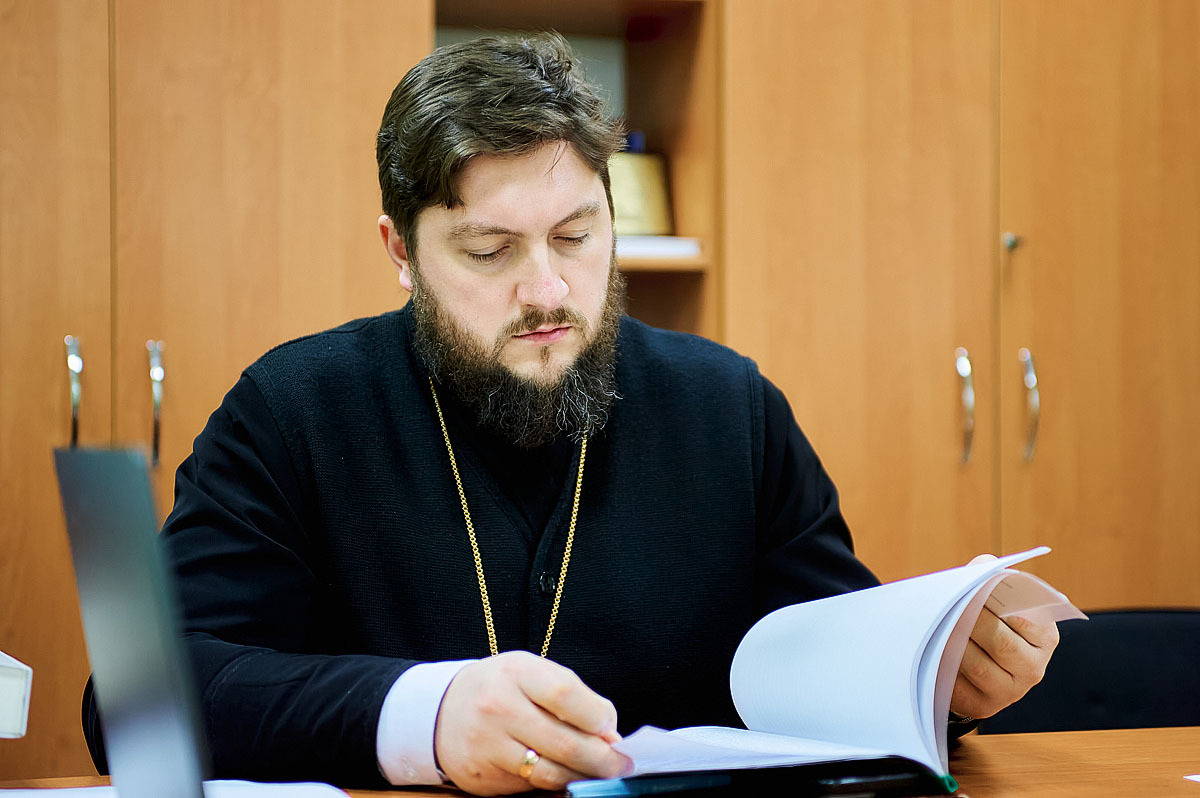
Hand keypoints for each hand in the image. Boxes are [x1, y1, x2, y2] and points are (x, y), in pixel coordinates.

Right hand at [434, 650, 630, 795]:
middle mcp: (498, 707)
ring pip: (550, 772)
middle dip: (602, 758)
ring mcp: (488, 744)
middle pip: (564, 742)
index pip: (565, 695)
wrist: (440, 710)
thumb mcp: (531, 672)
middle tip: (620, 763)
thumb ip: (571, 694)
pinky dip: (555, 782)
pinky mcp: (483, 775)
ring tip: (600, 773)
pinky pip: (531, 785)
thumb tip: (609, 731)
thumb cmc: (499, 687)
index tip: (612, 728)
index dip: (597, 717)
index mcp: (516, 672)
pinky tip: (566, 775)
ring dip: (583, 776)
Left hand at [950, 556, 1059, 719]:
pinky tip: (934, 650)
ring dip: (953, 643)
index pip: (1026, 620)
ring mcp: (1010, 692)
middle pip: (1001, 644)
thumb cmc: (991, 622)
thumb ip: (993, 578)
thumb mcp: (999, 600)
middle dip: (971, 622)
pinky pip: (960, 687)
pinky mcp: (983, 706)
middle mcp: (1033, 668)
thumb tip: (984, 564)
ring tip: (937, 625)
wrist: (982, 664)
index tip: (974, 590)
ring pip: (977, 666)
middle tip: (949, 607)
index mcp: (1045, 637)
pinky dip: (944, 667)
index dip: (997, 605)